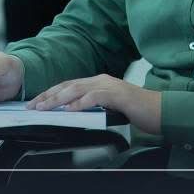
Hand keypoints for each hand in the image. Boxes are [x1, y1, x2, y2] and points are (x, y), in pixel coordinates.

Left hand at [27, 74, 161, 134]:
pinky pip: (95, 97)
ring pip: (78, 89)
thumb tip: (73, 113)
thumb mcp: (109, 107)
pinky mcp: (118, 95)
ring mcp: (110, 86)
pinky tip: (71, 109)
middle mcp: (101, 80)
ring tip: (45, 107)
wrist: (160, 110)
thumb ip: (93, 107)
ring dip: (58, 98)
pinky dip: (81, 103)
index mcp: (98, 82)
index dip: (51, 93)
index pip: (69, 86)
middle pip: (68, 86)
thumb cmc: (137, 111)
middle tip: (33, 105)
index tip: (36, 102)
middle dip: (48, 95)